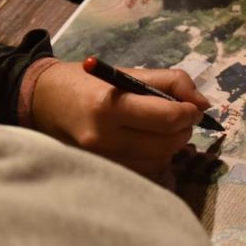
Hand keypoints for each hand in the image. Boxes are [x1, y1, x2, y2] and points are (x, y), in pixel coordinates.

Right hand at [31, 62, 210, 180]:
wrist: (42, 101)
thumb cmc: (87, 82)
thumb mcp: (128, 71)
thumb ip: (172, 82)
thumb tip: (203, 104)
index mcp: (109, 106)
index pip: (166, 118)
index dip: (188, 113)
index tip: (191, 108)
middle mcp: (103, 137)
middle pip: (166, 144)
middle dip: (182, 131)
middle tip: (179, 118)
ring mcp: (101, 160)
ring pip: (159, 163)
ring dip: (171, 147)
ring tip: (161, 131)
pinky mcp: (102, 172)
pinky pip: (145, 173)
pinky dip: (156, 161)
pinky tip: (147, 146)